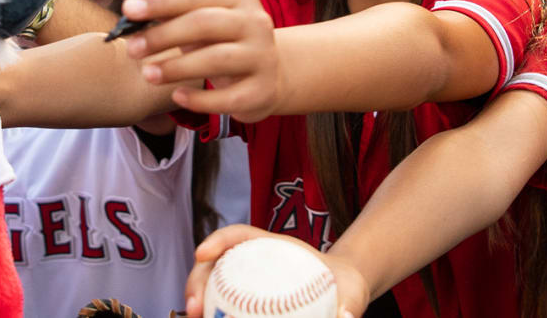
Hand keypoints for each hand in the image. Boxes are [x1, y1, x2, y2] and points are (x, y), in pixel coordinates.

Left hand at [118, 0, 284, 121]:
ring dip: (177, 67)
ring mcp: (262, 57)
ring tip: (147, 75)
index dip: (161, 1)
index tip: (128, 9)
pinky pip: (228, 98)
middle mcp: (256, 23)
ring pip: (216, 60)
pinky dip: (200, 100)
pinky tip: (177, 96)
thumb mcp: (196, 18)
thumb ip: (165, 3)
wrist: (268, 75)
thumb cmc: (222, 40)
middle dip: (164, 35)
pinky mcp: (262, 91)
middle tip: (132, 49)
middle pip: (205, 24)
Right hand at [185, 226, 367, 317]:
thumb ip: (350, 307)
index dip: (217, 241)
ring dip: (197, 302)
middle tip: (195, 308)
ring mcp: (242, 282)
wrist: (341, 296)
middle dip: (196, 281)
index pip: (238, 236)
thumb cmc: (344, 289)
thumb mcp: (351, 293)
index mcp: (271, 248)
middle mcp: (250, 262)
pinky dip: (216, 314)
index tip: (202, 254)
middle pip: (214, 264)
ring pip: (211, 287)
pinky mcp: (242, 303)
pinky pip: (225, 308)